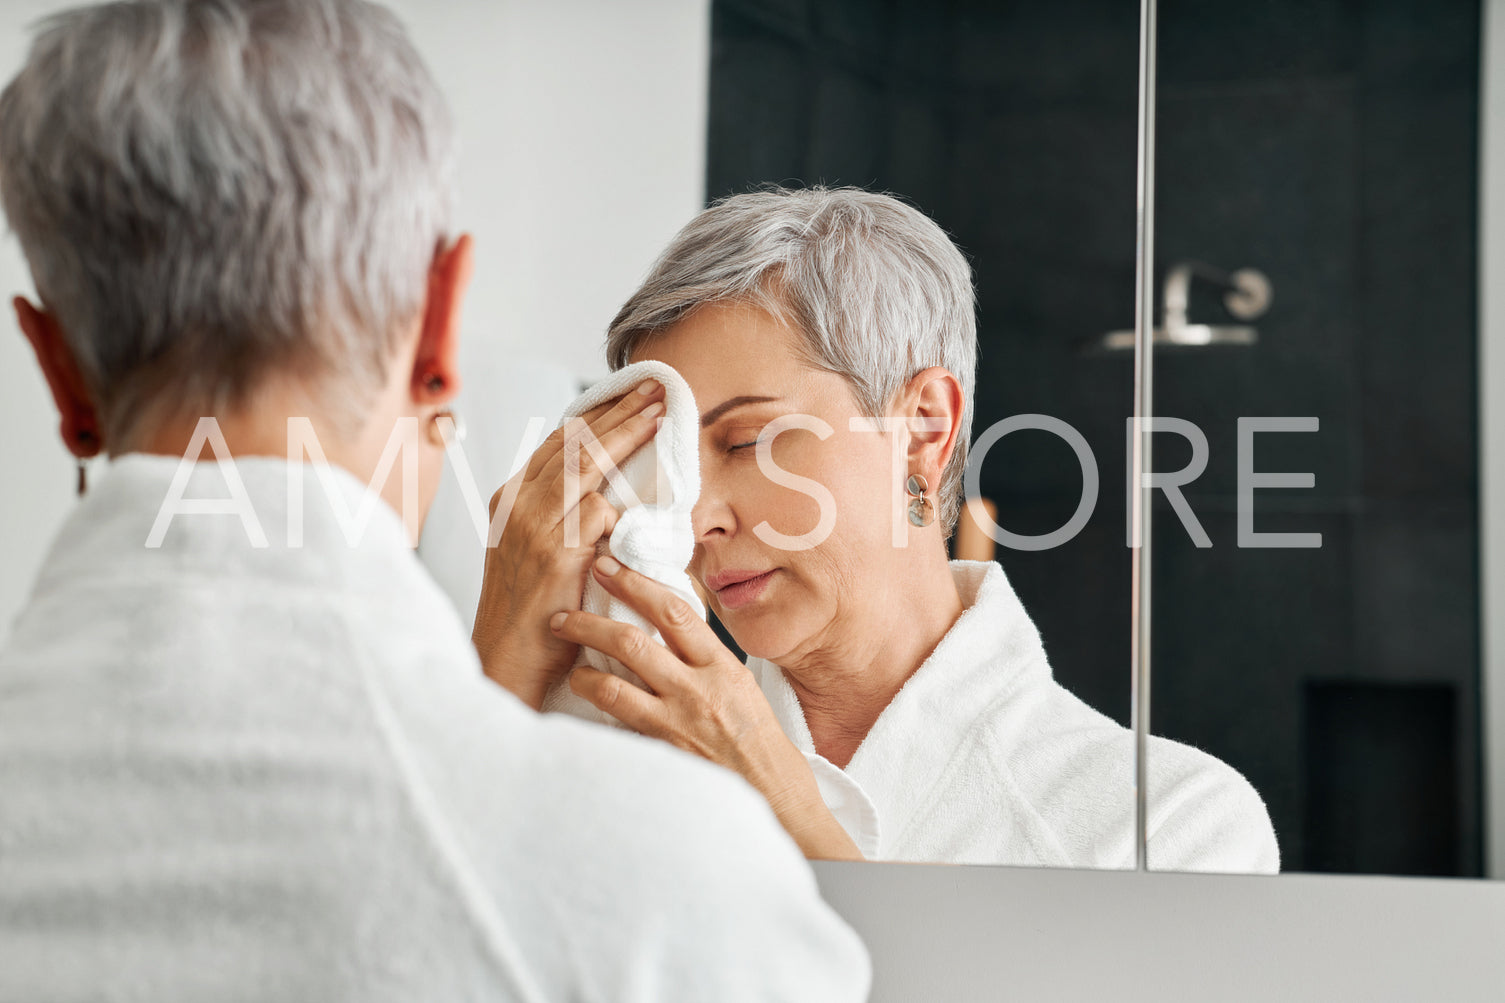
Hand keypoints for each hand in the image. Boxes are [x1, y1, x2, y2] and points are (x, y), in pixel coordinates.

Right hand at [472, 381, 664, 709]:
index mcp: (510, 501)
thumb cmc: (532, 617)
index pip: (557, 442)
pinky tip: (646, 494)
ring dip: (628, 432)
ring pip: (587, 462)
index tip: (629, 395)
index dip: (596, 415)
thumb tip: (608, 495)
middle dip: (617, 408)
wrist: (505, 665)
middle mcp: (517, 505)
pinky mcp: (553, 552)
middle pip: (574, 440)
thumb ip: (562, 521)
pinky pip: (597, 511)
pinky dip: (622, 500)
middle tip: (655, 385)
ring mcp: (532, 526)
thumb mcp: (536, 557)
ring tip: (660, 410)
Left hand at [551, 556, 863, 860]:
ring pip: (617, 681)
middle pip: (635, 640)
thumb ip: (706, 665)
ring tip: (567, 662)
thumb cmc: (763, 747)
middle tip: (563, 610)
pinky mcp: (664, 751)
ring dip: (583, 666)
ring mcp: (679, 721)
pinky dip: (596, 707)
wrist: (778, 798)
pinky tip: (581, 699)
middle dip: (592, 620)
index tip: (609, 567)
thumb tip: (669, 639)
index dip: (636, 583)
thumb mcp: (742, 690)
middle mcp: (700, 688)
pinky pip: (619, 723)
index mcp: (723, 666)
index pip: (674, 610)